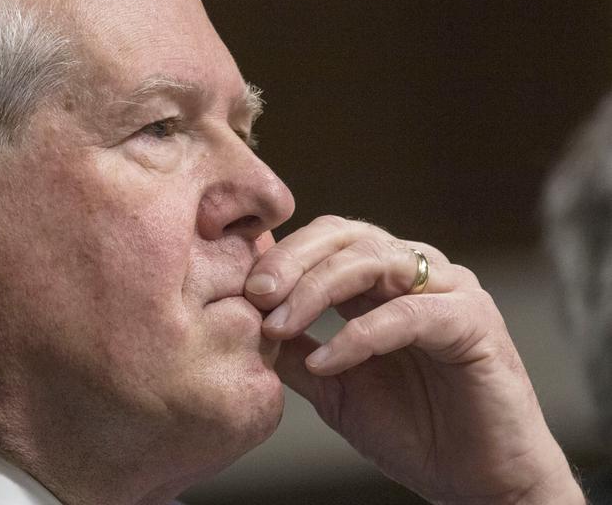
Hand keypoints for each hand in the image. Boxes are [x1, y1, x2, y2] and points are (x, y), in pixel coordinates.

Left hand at [246, 216, 582, 503]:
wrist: (475, 482)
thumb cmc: (412, 430)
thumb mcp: (333, 386)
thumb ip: (294, 350)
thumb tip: (242, 322)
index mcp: (382, 282)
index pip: (326, 239)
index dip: (281, 257)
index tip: (240, 290)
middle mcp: (417, 273)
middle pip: (346, 236)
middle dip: (293, 261)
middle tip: (255, 293)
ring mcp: (449, 291)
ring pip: (374, 261)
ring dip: (317, 289)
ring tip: (278, 326)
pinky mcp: (474, 322)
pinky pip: (408, 314)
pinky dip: (359, 335)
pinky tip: (326, 361)